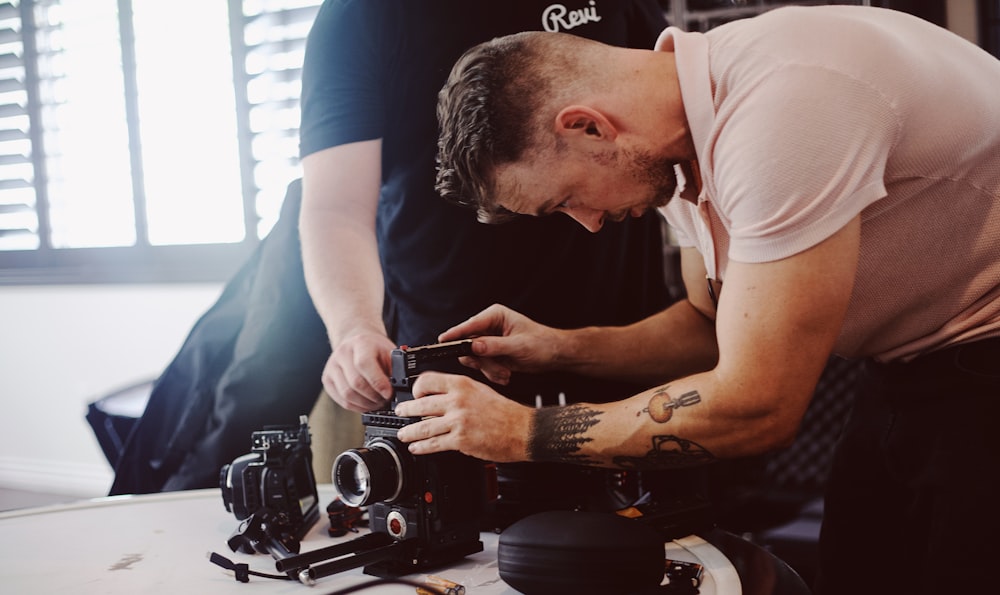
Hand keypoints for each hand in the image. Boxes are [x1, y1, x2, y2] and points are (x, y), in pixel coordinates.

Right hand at [322, 330, 395, 411]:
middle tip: (385, 401)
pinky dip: (356, 406)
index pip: (364, 364)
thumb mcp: (389, 352)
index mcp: (360, 343)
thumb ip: (394, 369)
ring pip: (347, 394)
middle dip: (374, 397)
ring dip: (365, 404)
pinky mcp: (327, 380)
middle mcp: (342, 353)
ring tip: (377, 404)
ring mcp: (332, 367)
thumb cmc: (375, 348)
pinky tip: (366, 404)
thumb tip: (398, 388)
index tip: (389, 393)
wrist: (357, 342)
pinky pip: (341, 400)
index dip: (378, 383)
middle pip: (355, 383)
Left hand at [394, 372, 532, 462]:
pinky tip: (416, 448)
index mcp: (462, 384)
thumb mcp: (481, 390)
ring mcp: (458, 421)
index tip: (413, 394)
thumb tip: (441, 398)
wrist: (523, 430)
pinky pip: (433, 444)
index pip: (427, 380)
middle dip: (405, 410)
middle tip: (400, 412)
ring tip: (403, 434)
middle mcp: (457, 400)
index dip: (416, 388)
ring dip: (408, 432)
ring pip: (422, 427)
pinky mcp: (460, 440)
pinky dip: (421, 447)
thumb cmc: (506, 412)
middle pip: (420, 404)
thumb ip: (460, 392)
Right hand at [438, 304, 563, 384]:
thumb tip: (474, 346)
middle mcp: (489, 327)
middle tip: (496, 368)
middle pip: (468, 345)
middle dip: (482, 361)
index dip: (455, 334)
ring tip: (505, 372)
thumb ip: (495, 346)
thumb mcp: (519, 346)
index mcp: (495, 316)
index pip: (469, 325)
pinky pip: (482, 366)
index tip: (443, 341)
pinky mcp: (491, 354)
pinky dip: (492, 373)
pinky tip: (506, 374)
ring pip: (474, 358)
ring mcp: (489, 341)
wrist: (554, 355)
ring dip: (488, 369)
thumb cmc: (542, 343)